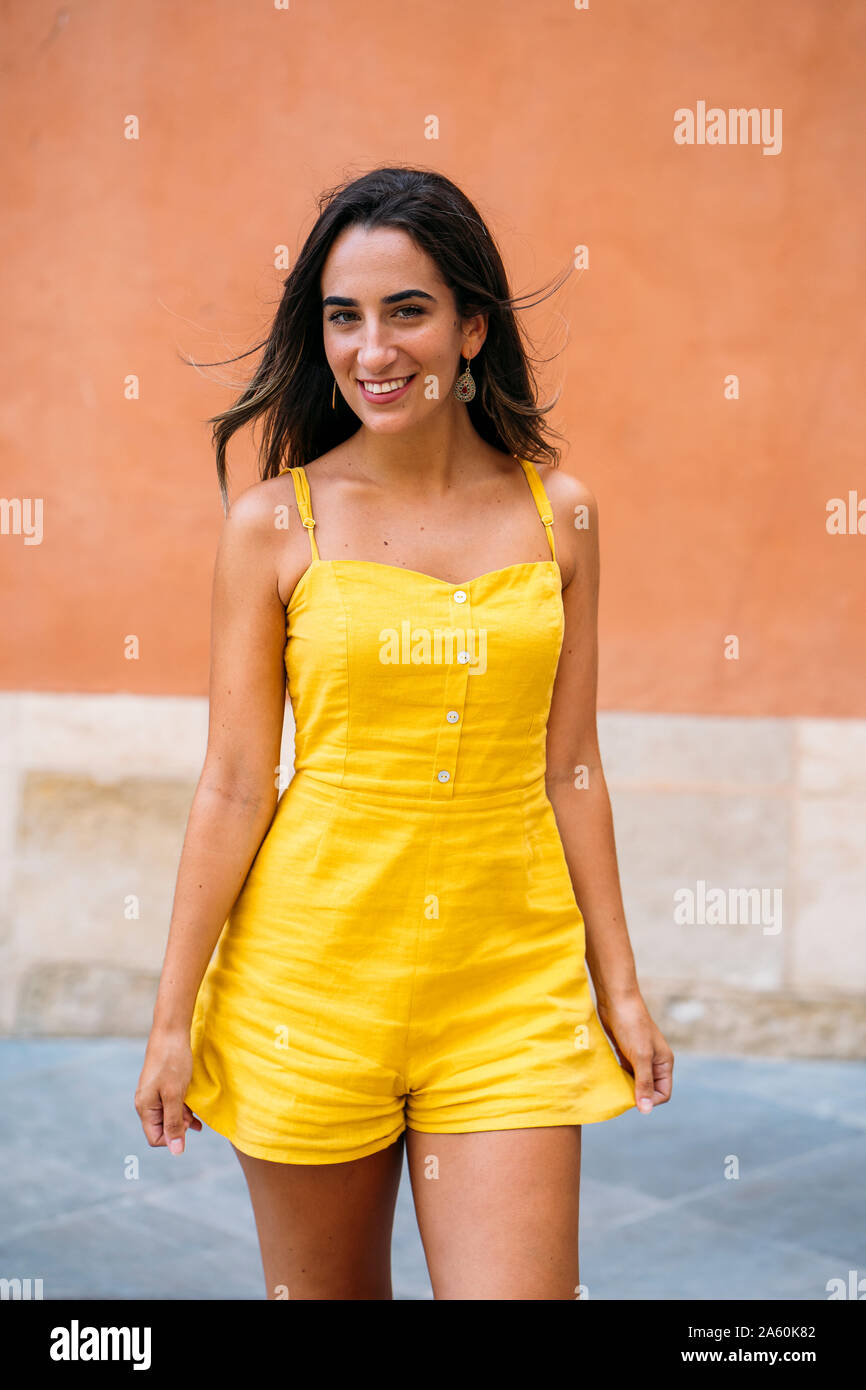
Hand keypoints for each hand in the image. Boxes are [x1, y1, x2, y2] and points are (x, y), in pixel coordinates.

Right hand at [134, 1027, 202, 1154]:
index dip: (173, 1138)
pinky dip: (183, 1108)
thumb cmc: (173, 1063)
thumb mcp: (175, 1095)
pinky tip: (195, 1109)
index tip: (188, 1126)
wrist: (171, 1032)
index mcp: (145, 1108)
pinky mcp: (162, 1086)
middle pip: (162, 1128)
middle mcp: (146, 1103)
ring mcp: (153, 1094)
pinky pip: (171, 1104)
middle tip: (195, 1120)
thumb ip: (175, 1123)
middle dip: (180, 1128)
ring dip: (184, 1119)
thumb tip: (176, 1151)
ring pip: (169, 1116)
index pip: (155, 1138)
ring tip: (198, 1118)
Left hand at [596, 993, 673, 1112]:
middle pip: (649, 1089)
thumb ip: (643, 1083)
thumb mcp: (640, 1056)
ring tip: (613, 1085)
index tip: (632, 1097)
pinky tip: (608, 1075)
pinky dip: (618, 1076)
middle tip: (620, 1091)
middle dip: (636, 1094)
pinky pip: (624, 1071)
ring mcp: (639, 1057)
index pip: (663, 1093)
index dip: (649, 1099)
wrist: (616, 1000)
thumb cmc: (632, 1025)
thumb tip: (646, 1110)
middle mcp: (654, 1062)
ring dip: (625, 1085)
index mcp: (664, 1063)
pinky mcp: (625, 1051)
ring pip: (635, 1081)